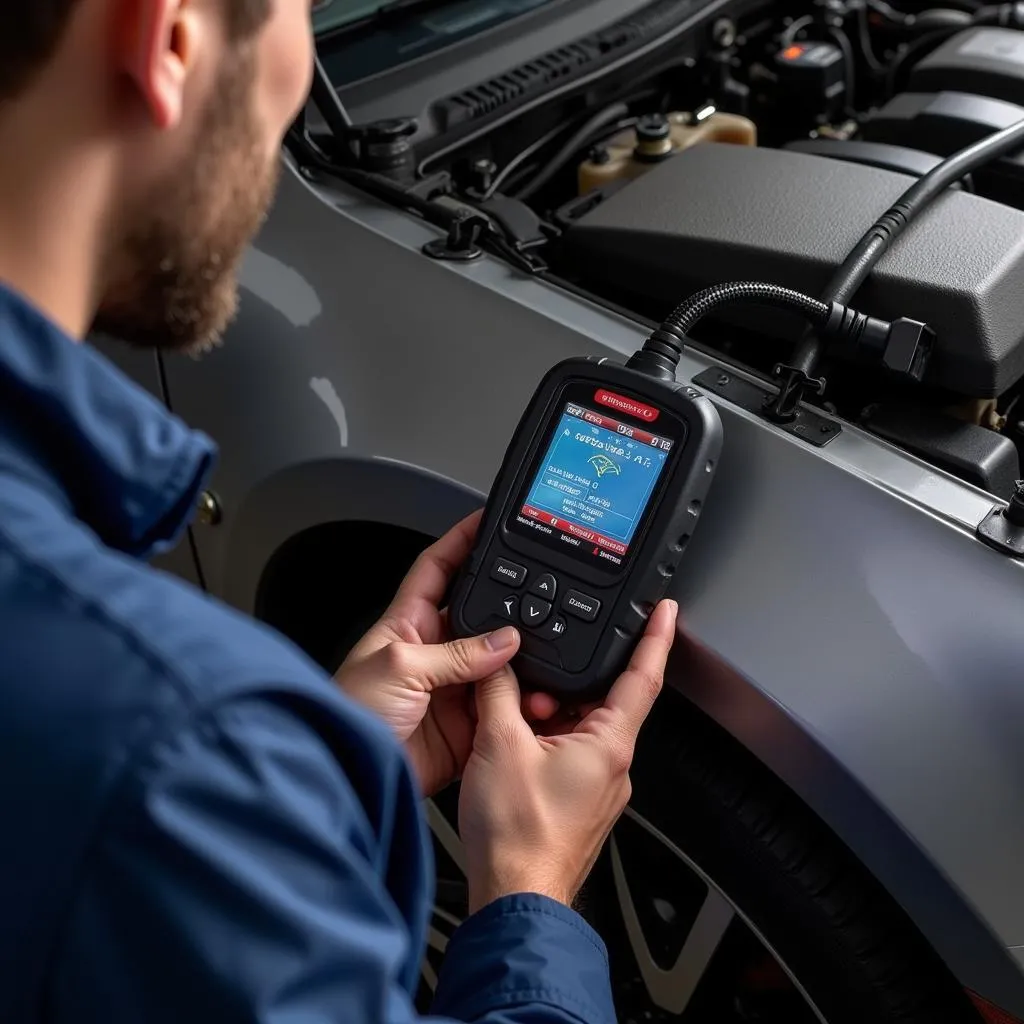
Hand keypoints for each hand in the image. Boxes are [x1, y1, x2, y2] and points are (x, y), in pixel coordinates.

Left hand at [335, 511, 559, 796]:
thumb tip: (503, 639)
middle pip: (479, 616)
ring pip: (499, 664)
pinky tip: (535, 699)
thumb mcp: (399, 666)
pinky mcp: (465, 726)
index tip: (487, 520)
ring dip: (521, 663)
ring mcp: (451, 690)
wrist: (352, 776)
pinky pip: (503, 708)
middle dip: (508, 608)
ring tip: (540, 658)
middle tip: (536, 600)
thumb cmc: (350, 713)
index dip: (461, 541)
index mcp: (407, 624)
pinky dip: (522, 705)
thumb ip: (454, 652)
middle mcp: (433, 653)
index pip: (438, 568)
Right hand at [457, 599, 676, 913]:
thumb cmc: (519, 838)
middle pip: (602, 699)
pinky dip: (545, 736)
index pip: (644, 677)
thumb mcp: (499, 745)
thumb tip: (499, 662)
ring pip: (581, 727)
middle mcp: (612, 765)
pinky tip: (513, 740)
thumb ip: (500, 692)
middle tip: (535, 672)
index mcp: (609, 744)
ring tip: (515, 711)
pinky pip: (568, 752)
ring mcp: (597, 786)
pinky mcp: (578, 802)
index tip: (666, 610)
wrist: (516, 898)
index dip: (656, 638)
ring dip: (551, 710)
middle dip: (570, 679)